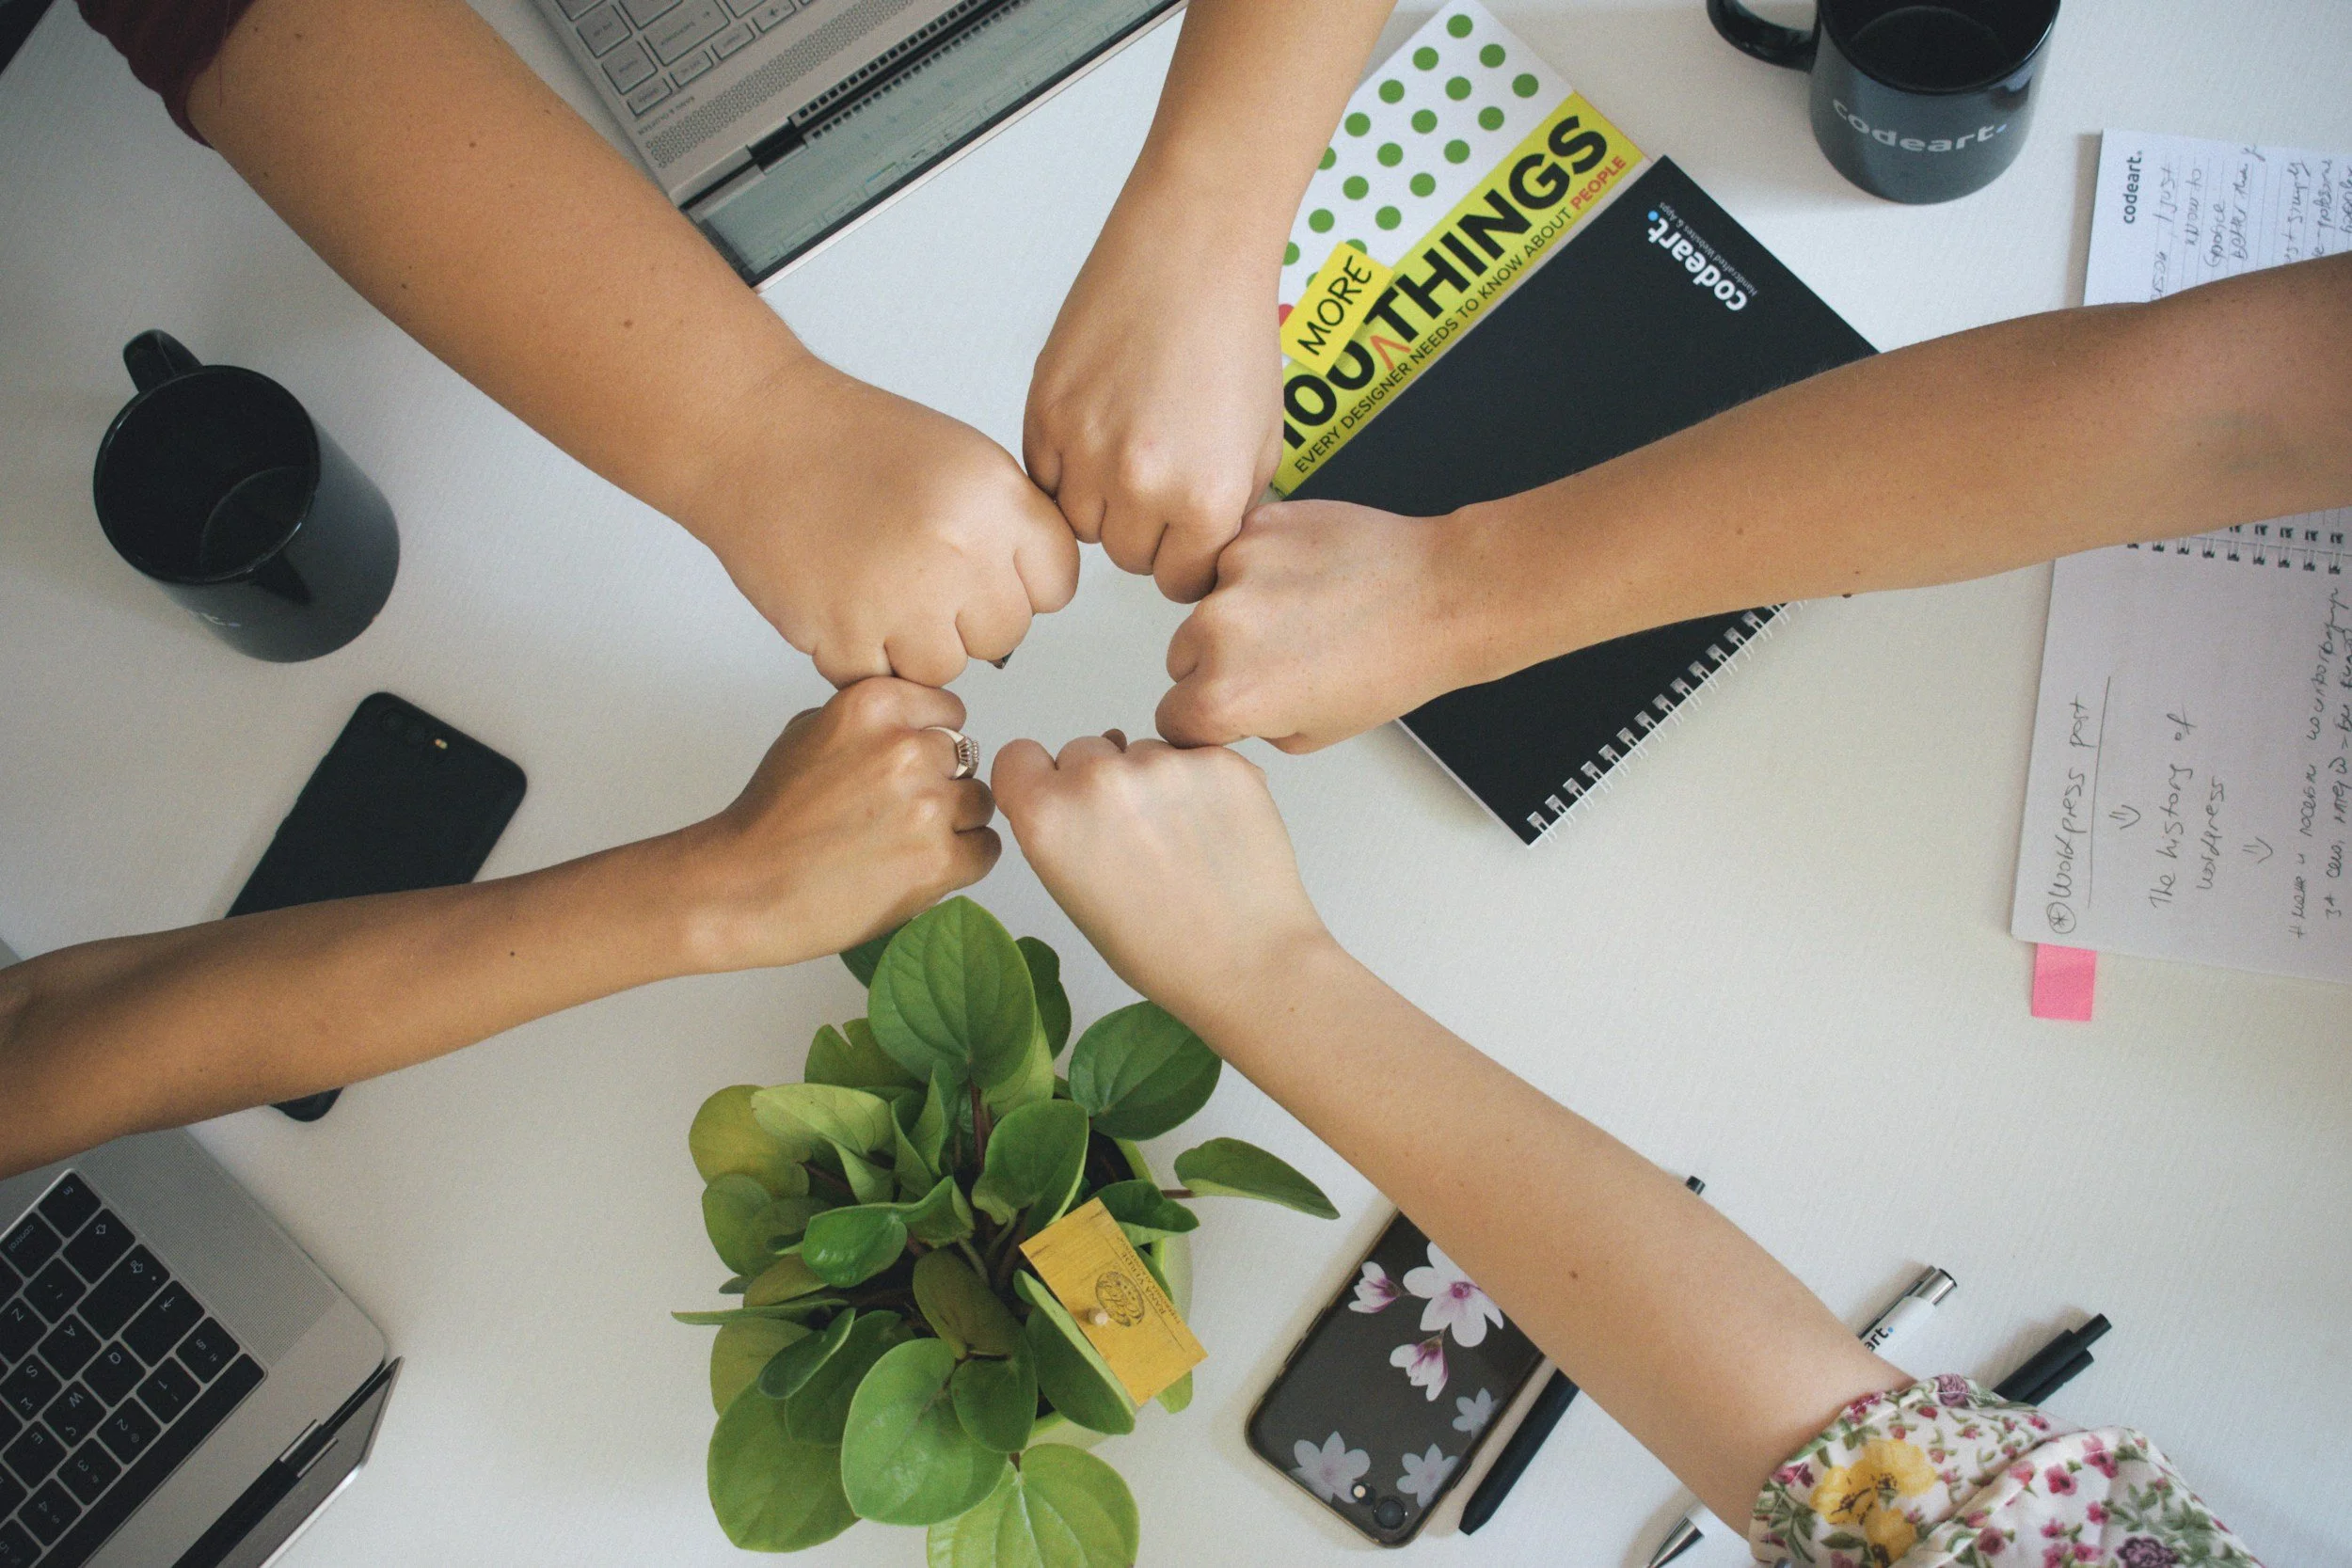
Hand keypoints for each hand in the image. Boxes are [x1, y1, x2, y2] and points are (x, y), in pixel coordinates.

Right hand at [673, 679, 999, 969]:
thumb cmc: (769, 818)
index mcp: (875, 706)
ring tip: (905, 842)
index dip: (932, 742)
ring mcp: (927, 805)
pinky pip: (985, 849)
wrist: (744, 887)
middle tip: (898, 813)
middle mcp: (906, 748)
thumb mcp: (808, 732)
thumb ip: (870, 720)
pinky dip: (962, 862)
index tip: (910, 767)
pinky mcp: (938, 860)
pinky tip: (918, 867)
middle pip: (967, 759)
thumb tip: (916, 723)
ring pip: (981, 803)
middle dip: (942, 784)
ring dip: (956, 823)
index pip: (950, 711)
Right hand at [708, 366, 1079, 685]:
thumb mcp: (964, 458)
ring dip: (915, 644)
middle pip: (1005, 635)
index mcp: (995, 499)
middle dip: (969, 618)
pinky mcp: (843, 635)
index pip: (1056, 584)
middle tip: (922, 577)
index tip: (989, 570)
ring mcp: (900, 598)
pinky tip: (845, 602)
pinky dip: (862, 655)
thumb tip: (1035, 593)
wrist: (757, 435)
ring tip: (879, 588)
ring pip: (946, 668)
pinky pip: (881, 681)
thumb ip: (1010, 525)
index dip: (1022, 582)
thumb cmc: (854, 442)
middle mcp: (956, 549)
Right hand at [992, 733, 1328, 1027]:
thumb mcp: (1073, 895)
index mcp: (1048, 816)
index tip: (1060, 800)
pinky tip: (1215, 830)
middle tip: (1134, 837)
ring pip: (1142, 749)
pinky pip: (1194, 754)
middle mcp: (1098, 779)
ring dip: (1154, 780)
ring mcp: (1162, 762)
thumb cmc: (1158, 949)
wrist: (1247, 962)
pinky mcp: (1219, 759)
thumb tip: (1071, 785)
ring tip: (1182, 841)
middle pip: (1082, 749)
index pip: (1019, 756)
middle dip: (1100, 782)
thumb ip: (1058, 830)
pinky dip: (1202, 782)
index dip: (1039, 779)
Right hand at [1025, 182, 1283, 602]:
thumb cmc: (1233, 329)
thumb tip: (1203, 552)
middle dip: (1145, 529)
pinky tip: (1100, 425)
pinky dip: (1066, 466)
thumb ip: (1230, 509)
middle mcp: (1141, 483)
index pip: (1181, 580)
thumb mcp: (1262, 441)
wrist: (1192, 249)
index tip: (1185, 534)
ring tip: (1128, 447)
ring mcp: (1085, 449)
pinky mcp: (1044, 413)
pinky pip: (1044, 478)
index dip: (1185, 557)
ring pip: (1079, 524)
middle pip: (1127, 558)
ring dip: (1101, 501)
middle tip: (1159, 478)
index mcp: (1205, 498)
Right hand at [1158, 499, 1490, 751]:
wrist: (1441, 595)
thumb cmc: (1393, 665)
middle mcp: (1218, 630)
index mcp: (1227, 695)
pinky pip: (1235, 555)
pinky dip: (1261, 567)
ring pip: (1206, 602)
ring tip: (1302, 613)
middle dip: (1217, 662)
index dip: (1203, 719)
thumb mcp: (1311, 734)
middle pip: (1181, 657)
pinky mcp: (1257, 527)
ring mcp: (1235, 571)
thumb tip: (1223, 707)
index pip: (1172, 717)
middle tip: (1280, 658)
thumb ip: (1249, 724)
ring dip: (1237, 610)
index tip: (1228, 709)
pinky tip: (1307, 578)